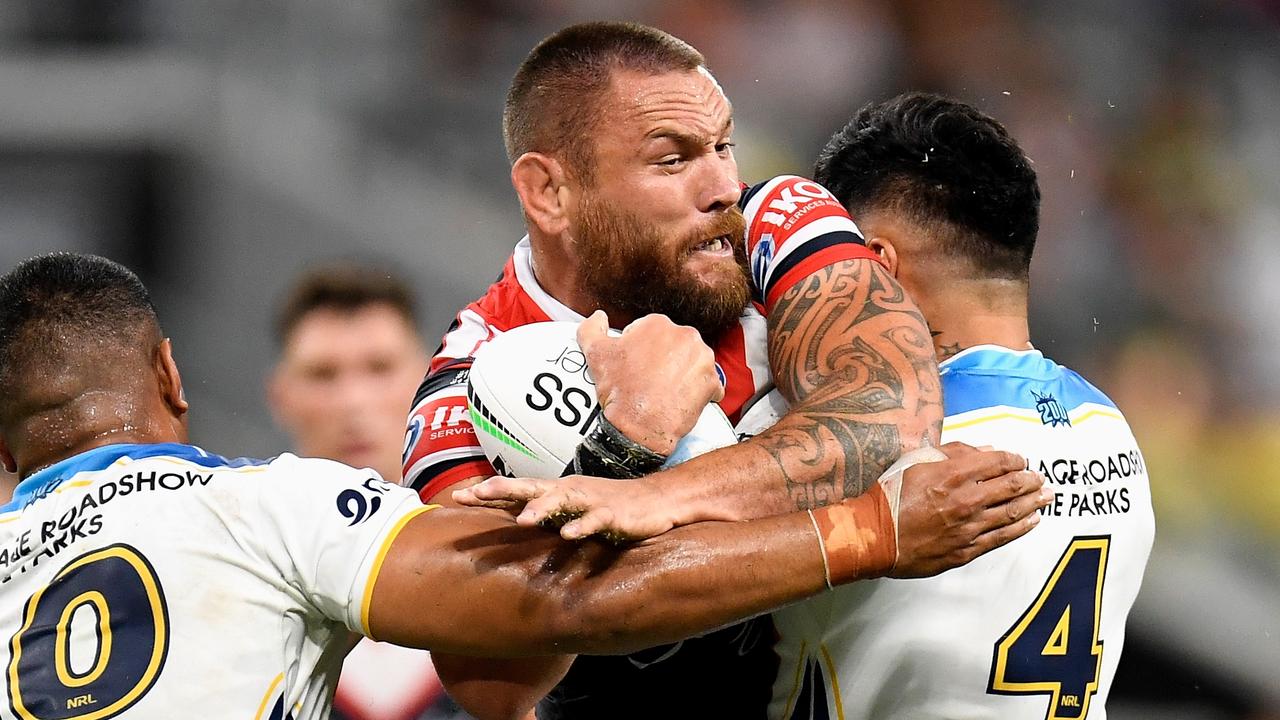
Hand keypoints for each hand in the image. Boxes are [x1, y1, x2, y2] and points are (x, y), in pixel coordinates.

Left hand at [453, 474, 674, 541]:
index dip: (488, 492)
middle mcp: (568, 491)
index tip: (457, 497)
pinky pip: (595, 521)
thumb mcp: (570, 510)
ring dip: (541, 509)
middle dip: (502, 490)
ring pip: (561, 501)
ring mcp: (590, 501)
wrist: (655, 500)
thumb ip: (545, 514)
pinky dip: (582, 527)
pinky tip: (568, 535)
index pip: (516, 490)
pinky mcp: (612, 515)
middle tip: (475, 494)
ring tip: (522, 520)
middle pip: (530, 487)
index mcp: (556, 491)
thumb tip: (511, 524)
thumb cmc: (607, 506)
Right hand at [579, 311, 723, 455]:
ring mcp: (703, 359)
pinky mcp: (713, 382)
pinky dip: (698, 392)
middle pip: (673, 346)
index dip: (639, 351)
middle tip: (648, 380)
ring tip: (664, 391)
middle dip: (663, 360)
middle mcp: (686, 335)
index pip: (650, 333)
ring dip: (682, 374)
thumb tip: (598, 317)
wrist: (639, 426)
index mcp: (658, 324)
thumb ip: (591, 328)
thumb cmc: (619, 390)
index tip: (634, 367)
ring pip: (692, 363)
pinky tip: (681, 400)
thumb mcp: (594, 353)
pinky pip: (708, 384)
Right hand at [887, 442, 1049, 577]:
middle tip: (1041, 478)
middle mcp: (966, 500)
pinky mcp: (966, 549)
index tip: (1021, 460)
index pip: (998, 462)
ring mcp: (968, 527)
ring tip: (1046, 497)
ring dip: (1033, 503)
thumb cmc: (890, 495)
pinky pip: (1001, 538)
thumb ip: (951, 452)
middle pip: (1011, 487)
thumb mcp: (915, 461)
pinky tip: (1032, 521)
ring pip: (1011, 513)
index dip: (1015, 460)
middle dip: (1030, 480)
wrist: (874, 535)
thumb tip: (982, 450)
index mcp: (953, 474)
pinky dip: (1021, 528)